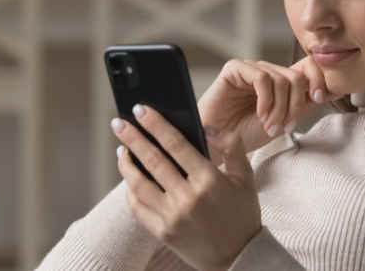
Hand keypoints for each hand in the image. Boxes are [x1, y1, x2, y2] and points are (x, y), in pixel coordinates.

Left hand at [113, 104, 260, 270]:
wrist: (238, 258)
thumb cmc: (242, 214)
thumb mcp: (245, 177)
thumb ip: (231, 146)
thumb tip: (206, 127)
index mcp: (209, 180)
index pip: (175, 144)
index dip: (155, 124)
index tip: (141, 109)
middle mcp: (188, 198)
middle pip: (152, 160)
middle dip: (132, 137)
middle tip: (119, 122)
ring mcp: (172, 217)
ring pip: (138, 184)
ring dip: (126, 163)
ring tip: (122, 148)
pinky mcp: (162, 232)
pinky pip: (137, 207)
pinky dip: (130, 190)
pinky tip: (130, 178)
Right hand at [197, 56, 341, 156]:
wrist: (218, 145)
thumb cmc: (247, 134)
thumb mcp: (284, 120)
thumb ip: (305, 104)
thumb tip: (338, 89)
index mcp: (281, 81)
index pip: (308, 67)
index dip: (319, 79)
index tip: (320, 99)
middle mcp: (268, 72)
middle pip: (297, 77)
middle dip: (295, 105)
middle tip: (284, 127)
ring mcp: (251, 69)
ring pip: (281, 79)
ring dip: (280, 108)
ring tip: (270, 126)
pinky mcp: (234, 69)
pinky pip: (261, 77)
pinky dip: (266, 100)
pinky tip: (260, 115)